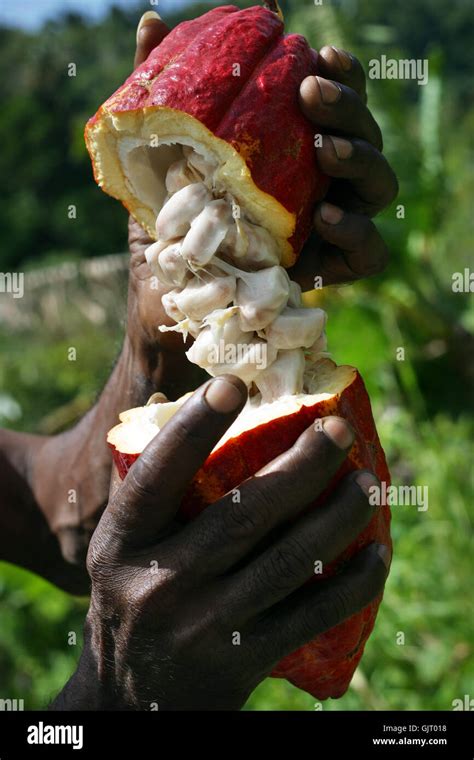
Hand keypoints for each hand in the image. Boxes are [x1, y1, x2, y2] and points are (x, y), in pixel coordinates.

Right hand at [53, 376, 389, 709]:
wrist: (129, 703)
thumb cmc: (131, 600)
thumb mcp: (121, 551)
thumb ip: (155, 499)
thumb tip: (216, 424)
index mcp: (120, 545)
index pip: (156, 476)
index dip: (193, 427)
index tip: (232, 384)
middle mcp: (158, 584)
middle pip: (245, 513)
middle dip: (302, 465)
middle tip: (338, 430)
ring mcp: (203, 626)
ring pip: (289, 559)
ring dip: (340, 516)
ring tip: (369, 483)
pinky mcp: (241, 662)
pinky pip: (310, 615)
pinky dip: (353, 583)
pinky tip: (378, 554)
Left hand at [126, 17, 396, 367]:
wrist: (166, 302)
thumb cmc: (166, 227)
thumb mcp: (156, 157)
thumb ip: (164, 92)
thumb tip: (153, 18)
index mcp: (295, 151)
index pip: (335, 103)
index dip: (340, 74)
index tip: (315, 52)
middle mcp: (322, 184)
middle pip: (365, 135)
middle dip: (348, 108)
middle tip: (311, 94)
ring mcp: (333, 227)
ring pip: (380, 185)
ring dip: (359, 158)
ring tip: (324, 150)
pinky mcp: (333, 272)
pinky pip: (369, 252)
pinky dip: (354, 231)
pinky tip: (323, 216)